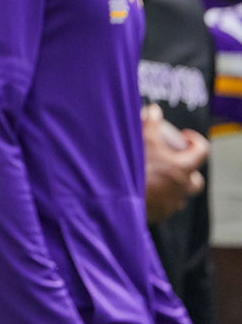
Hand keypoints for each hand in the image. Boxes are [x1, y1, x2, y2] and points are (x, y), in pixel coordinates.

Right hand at [141, 104, 208, 222]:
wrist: (120, 197)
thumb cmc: (136, 169)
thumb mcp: (143, 140)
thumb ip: (150, 123)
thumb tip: (153, 109)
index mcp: (183, 168)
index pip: (202, 151)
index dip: (195, 141)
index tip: (183, 137)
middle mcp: (183, 187)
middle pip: (195, 179)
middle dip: (187, 170)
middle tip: (172, 163)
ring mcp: (173, 202)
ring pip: (180, 194)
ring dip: (173, 186)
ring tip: (157, 179)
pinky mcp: (161, 213)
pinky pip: (166, 206)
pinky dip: (161, 199)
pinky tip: (147, 193)